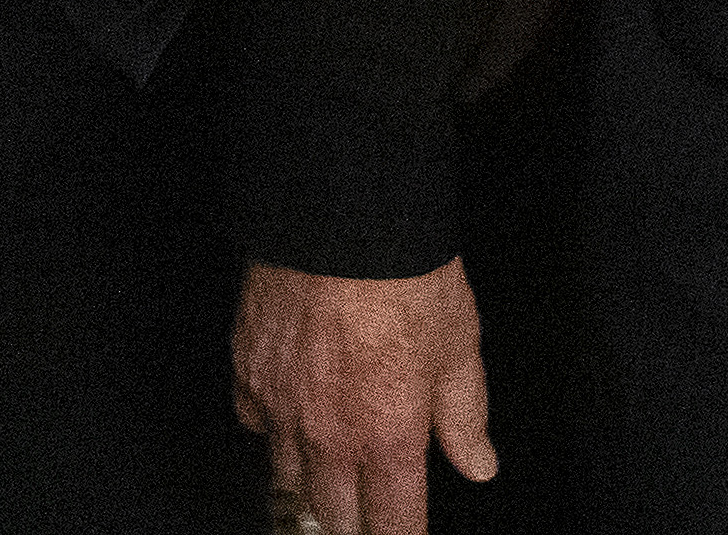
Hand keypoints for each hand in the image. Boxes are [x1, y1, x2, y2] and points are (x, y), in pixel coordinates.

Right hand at [234, 258, 490, 534]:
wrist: (341, 223)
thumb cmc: (405, 276)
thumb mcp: (459, 348)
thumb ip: (465, 417)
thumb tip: (478, 464)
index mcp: (388, 437)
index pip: (394, 522)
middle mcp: (330, 437)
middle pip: (335, 514)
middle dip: (354, 525)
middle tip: (365, 521)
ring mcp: (282, 409)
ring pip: (288, 478)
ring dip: (311, 487)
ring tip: (326, 488)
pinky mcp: (249, 375)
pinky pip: (255, 424)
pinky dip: (272, 431)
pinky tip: (287, 422)